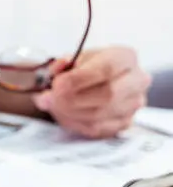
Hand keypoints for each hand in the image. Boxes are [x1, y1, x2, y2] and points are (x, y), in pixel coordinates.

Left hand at [33, 46, 150, 137]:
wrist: (97, 82)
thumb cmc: (86, 69)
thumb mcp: (74, 59)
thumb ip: (63, 64)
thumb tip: (54, 74)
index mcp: (125, 57)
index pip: (106, 69)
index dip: (78, 80)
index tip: (56, 85)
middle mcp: (136, 81)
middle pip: (107, 95)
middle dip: (71, 99)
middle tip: (48, 99)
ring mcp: (133, 104)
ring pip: (100, 115)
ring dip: (69, 113)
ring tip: (52, 105)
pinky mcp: (125, 123)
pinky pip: (97, 129)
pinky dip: (74, 123)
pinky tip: (63, 115)